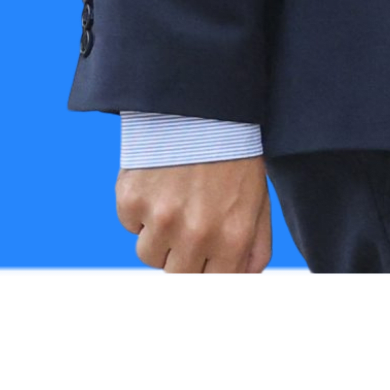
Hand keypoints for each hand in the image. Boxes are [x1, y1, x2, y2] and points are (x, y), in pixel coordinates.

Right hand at [117, 155, 272, 274]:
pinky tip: (159, 185)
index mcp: (233, 237)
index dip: (207, 267)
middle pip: (175, 275)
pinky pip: (130, 226)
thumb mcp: (259, 202)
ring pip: (148, 255)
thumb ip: (255, 248)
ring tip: (175, 202)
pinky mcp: (131, 201)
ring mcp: (160, 219)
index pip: (213, 281)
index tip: (205, 256)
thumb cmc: (235, 158)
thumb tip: (242, 276)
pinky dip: (140, 212)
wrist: (202, 108)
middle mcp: (195, 234)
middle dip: (182, 257)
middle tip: (190, 226)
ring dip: (159, 237)